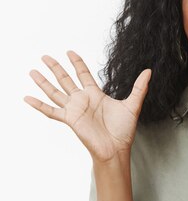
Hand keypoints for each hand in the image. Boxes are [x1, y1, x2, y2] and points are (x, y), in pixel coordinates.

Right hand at [24, 51, 150, 163]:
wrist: (116, 148)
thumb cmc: (124, 130)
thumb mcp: (133, 104)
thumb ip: (139, 87)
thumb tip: (149, 71)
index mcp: (96, 95)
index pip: (83, 74)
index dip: (77, 63)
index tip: (70, 52)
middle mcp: (83, 100)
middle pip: (66, 80)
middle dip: (56, 68)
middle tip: (45, 56)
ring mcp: (74, 109)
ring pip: (55, 92)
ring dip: (44, 82)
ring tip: (32, 71)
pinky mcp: (69, 119)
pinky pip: (51, 111)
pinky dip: (38, 105)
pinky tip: (27, 98)